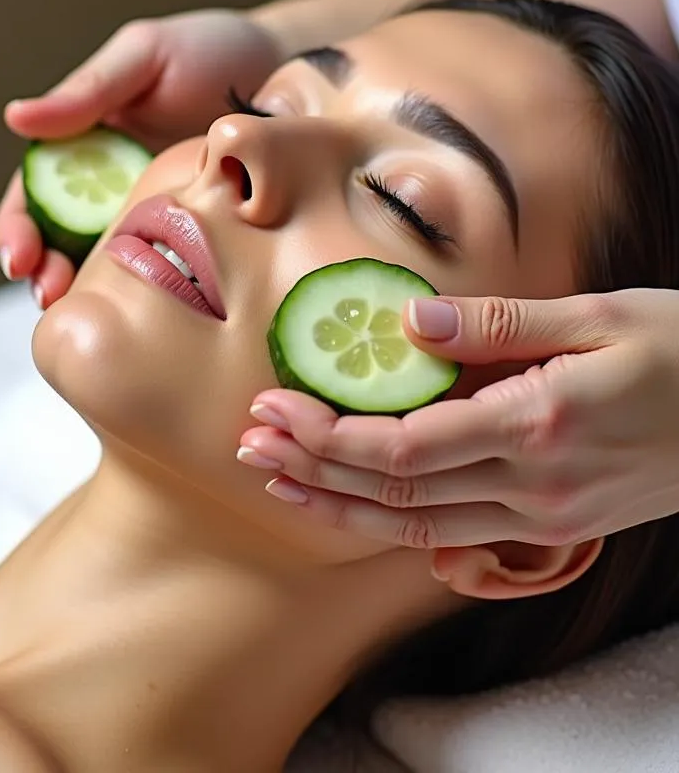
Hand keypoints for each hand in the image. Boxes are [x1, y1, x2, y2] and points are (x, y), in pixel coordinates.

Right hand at [0, 10, 282, 306]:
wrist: (289, 71)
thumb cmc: (210, 52)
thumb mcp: (145, 57)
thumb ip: (86, 92)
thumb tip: (14, 117)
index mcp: (83, 147)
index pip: (33, 199)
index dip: (18, 231)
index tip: (20, 258)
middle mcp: (109, 188)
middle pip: (59, 245)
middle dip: (43, 276)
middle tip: (49, 296)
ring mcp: (150, 217)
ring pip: (104, 269)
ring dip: (86, 295)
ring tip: (84, 313)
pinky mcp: (194, 237)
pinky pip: (162, 273)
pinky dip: (145, 297)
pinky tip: (146, 315)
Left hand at [238, 289, 678, 561]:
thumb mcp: (600, 316)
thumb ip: (498, 324)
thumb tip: (407, 320)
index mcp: (538, 425)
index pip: (404, 448)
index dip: (329, 436)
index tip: (276, 408)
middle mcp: (535, 486)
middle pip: (395, 494)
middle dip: (314, 471)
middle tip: (250, 446)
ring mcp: (547, 515)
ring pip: (418, 526)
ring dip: (341, 506)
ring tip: (279, 480)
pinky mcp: (556, 523)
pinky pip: (457, 533)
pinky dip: (394, 521)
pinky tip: (354, 506)